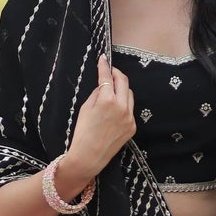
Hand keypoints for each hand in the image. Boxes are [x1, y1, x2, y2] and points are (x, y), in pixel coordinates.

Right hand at [63, 55, 135, 187]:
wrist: (89, 157)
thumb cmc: (82, 133)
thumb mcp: (85, 108)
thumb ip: (97, 94)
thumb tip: (103, 86)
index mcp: (107, 100)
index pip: (107, 77)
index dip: (104, 66)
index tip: (103, 58)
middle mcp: (122, 107)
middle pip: (123, 82)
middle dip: (116, 74)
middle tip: (110, 71)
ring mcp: (129, 117)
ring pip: (129, 95)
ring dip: (121, 89)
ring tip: (112, 90)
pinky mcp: (132, 127)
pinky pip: (129, 110)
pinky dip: (123, 105)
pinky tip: (114, 109)